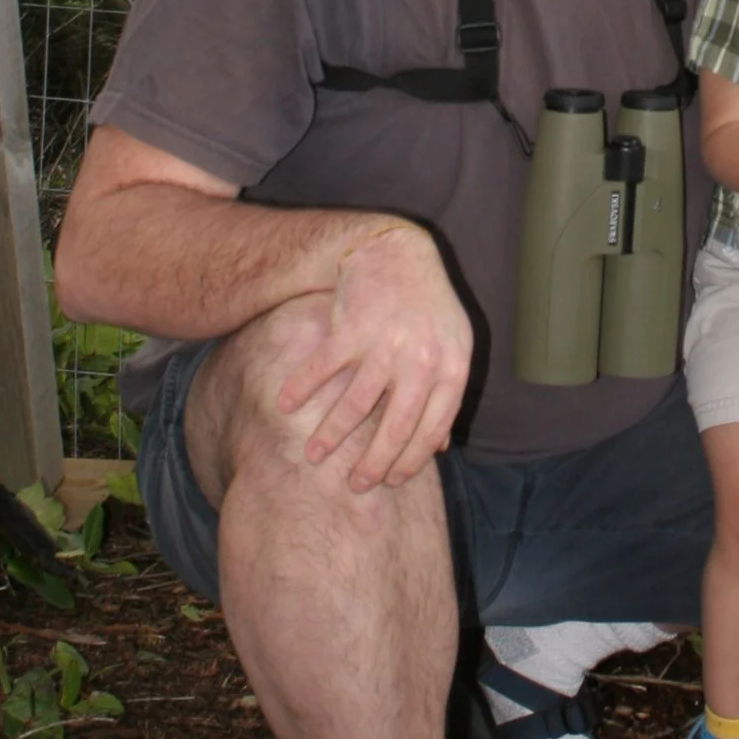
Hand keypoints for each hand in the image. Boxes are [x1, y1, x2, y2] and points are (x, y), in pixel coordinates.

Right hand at [267, 224, 473, 492]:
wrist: (397, 253)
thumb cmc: (427, 308)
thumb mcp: (451, 348)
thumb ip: (446, 394)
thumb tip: (439, 447)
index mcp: (451, 368)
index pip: (432, 430)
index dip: (409, 461)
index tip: (390, 481)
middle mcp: (421, 359)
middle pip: (395, 427)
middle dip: (372, 463)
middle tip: (354, 485)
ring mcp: (386, 343)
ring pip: (355, 405)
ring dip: (330, 435)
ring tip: (313, 455)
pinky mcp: (352, 328)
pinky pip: (322, 369)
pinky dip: (301, 389)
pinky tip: (286, 405)